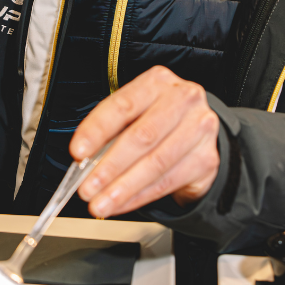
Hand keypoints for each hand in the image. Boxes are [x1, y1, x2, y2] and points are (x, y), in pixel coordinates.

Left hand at [70, 65, 220, 216]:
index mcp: (157, 82)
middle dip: (109, 166)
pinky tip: (122, 203)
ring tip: (101, 202)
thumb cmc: (157, 120)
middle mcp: (182, 99)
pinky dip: (139, 196)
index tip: (78, 152)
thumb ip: (111, 132)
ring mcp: (199, 128)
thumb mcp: (135, 114)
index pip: (123, 106)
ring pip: (155, 163)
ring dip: (123, 187)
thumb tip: (84, 161)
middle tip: (87, 188)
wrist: (197, 132)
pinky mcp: (206, 158)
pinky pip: (167, 181)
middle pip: (141, 136)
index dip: (97, 130)